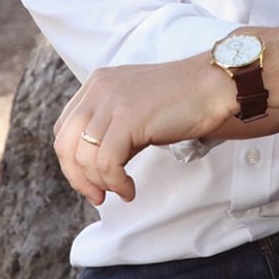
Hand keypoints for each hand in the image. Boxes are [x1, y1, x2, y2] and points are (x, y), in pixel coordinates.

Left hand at [53, 54, 234, 204]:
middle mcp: (99, 88)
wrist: (214, 86)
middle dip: (78, 178)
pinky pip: (107, 163)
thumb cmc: (183, 101)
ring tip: (121, 190)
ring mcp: (113, 101)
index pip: (64, 128)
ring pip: (84, 157)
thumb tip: (93, 168)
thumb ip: (111, 128)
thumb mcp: (135, 108)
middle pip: (65, 144)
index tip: (90, 181)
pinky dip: (115, 183)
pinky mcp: (129, 118)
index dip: (71, 161)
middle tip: (98, 196)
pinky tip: (129, 188)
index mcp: (97, 83)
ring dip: (100, 184)